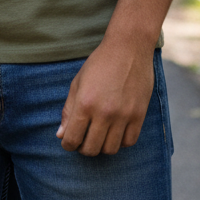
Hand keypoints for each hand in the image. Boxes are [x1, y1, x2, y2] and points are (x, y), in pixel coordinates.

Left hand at [57, 39, 154, 154]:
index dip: (68, 144)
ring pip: (111, 149)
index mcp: (85, 103)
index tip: (68, 143)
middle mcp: (104, 113)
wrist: (127, 49)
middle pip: (91, 149)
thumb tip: (61, 135)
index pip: (72, 138)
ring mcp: (123, 116)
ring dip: (101, 147)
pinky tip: (114, 132)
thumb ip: (68, 110)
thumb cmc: (98, 64)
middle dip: (83, 148)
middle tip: (82, 141)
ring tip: (98, 136)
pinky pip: (129, 142)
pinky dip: (120, 142)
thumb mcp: (77, 83)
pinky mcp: (139, 116)